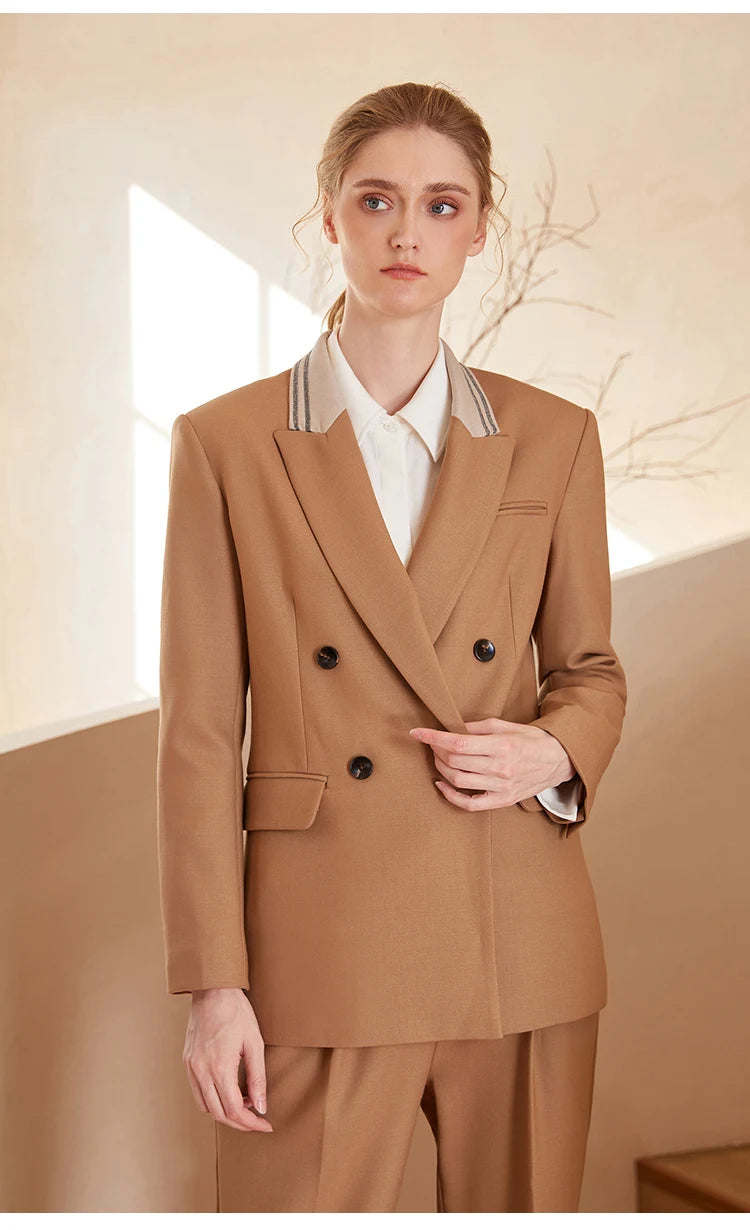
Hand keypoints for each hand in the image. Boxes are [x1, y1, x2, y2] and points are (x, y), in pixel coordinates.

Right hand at [183, 988, 273, 1132]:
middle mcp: (201, 1072)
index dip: (251, 1123)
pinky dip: (213, 1100)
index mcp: (219, 1068)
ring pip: (206, 1107)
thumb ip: (258, 1077)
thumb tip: (261, 1106)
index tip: (265, 1125)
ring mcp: (191, 1068)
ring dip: (226, 1112)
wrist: (213, 990)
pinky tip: (229, 1091)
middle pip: (219, 1114)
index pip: (235, 1110)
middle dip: (240, 1122)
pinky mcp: (187, 1062)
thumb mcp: (255, 1043)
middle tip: (258, 1120)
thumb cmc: (236, 1012)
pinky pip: (198, 1093)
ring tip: (246, 1103)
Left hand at [409, 717, 574, 810]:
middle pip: (454, 762)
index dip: (433, 738)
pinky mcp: (502, 800)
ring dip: (440, 768)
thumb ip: (479, 727)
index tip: (417, 732)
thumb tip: (453, 728)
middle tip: (432, 743)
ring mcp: (501, 787)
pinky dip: (451, 796)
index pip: (458, 743)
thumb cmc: (532, 740)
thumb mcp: (507, 725)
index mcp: (502, 746)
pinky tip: (441, 785)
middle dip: (436, 750)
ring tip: (438, 758)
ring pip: (458, 780)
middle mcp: (500, 768)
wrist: (559, 761)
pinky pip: (470, 804)